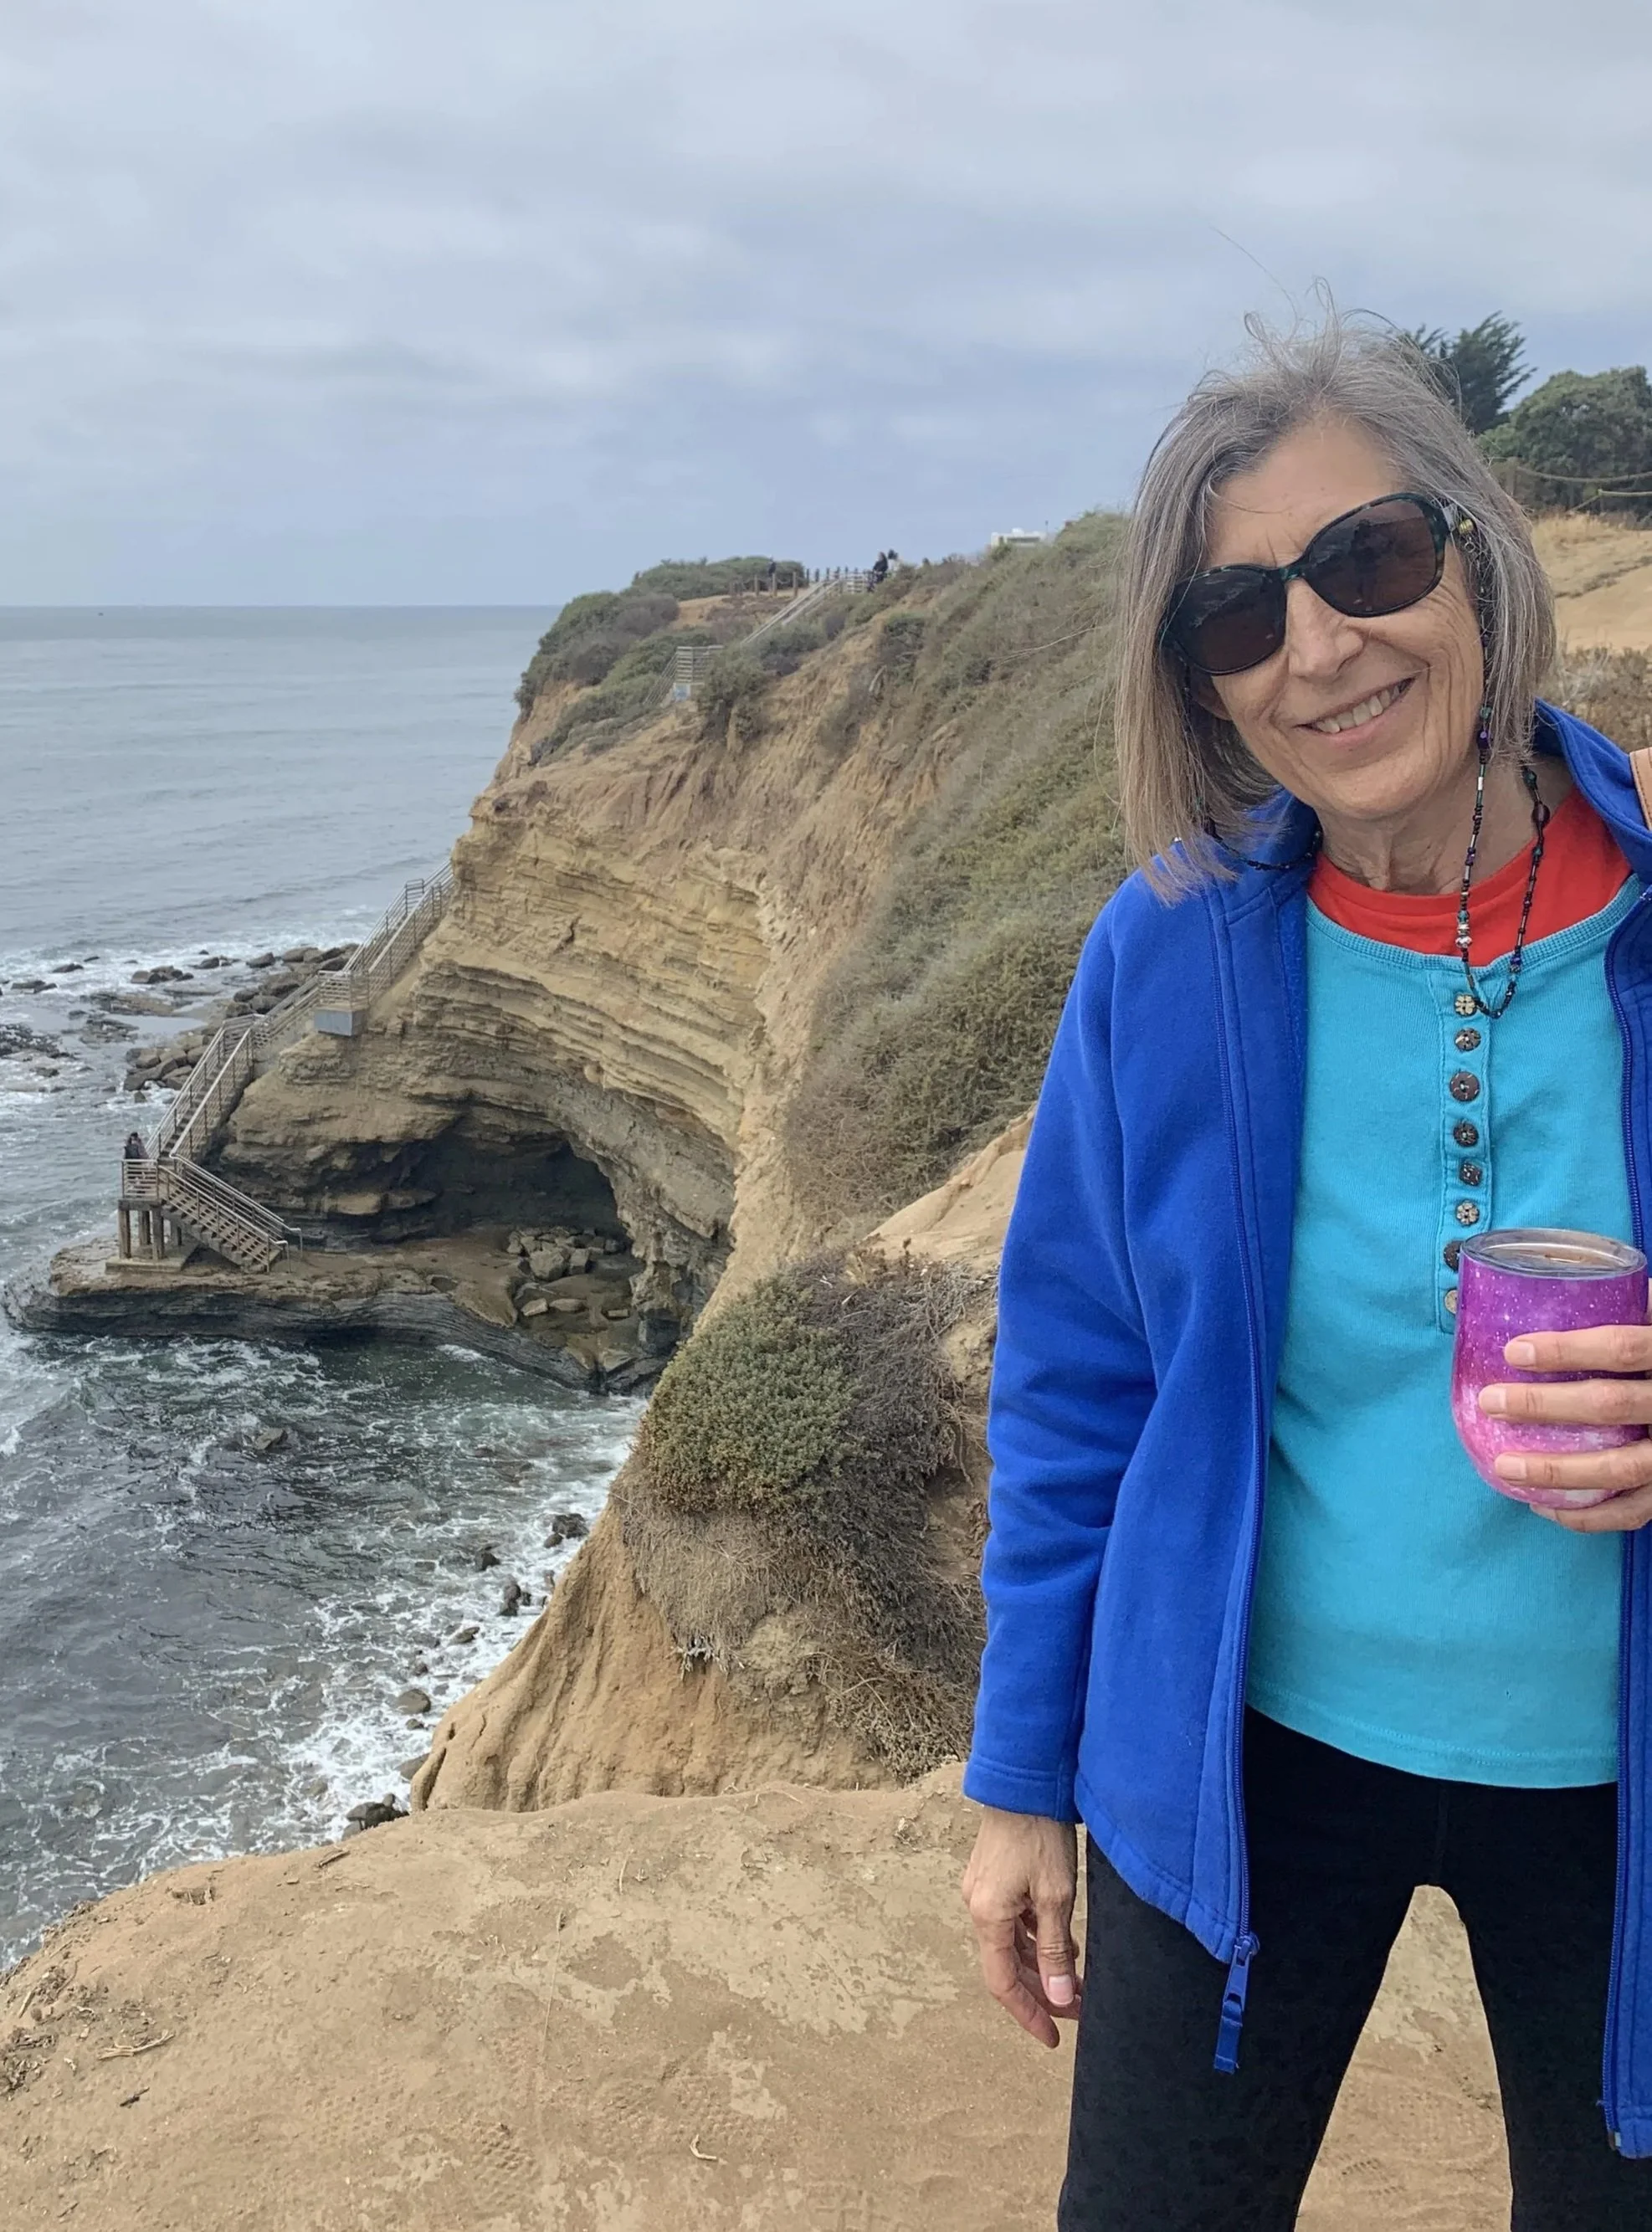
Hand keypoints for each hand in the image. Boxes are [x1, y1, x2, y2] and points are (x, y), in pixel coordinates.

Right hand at [961, 1808, 1079, 2046]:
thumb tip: (1061, 1999)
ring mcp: (983, 1891)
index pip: (1003, 1984)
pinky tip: (1064, 1941)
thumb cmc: (1039, 1833)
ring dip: (1042, 1965)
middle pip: (1007, 1966)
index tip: (1054, 2038)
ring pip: (1011, 1945)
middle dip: (1043, 1992)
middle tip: (1078, 2011)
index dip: (1029, 2015)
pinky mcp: (993, 1878)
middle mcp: (978, 1907)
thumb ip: (1056, 1951)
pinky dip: (1037, 1939)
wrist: (1023, 1781)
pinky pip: (1013, 1922)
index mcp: (988, 1916)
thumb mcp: (1056, 1896)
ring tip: (1079, 1979)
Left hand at [1479, 1321, 1651, 1530]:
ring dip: (1557, 1471)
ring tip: (1504, 1466)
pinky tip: (1543, 1505)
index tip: (1514, 1352)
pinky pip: (1632, 1512)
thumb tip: (1555, 1288)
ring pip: (1620, 1467)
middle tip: (1491, 1401)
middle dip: (1544, 1405)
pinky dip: (1587, 1517)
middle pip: (1611, 1406)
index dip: (1568, 1351)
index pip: (1621, 1349)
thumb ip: (1626, 1305)